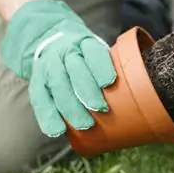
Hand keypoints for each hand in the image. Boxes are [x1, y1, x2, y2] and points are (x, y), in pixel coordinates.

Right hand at [0, 0, 115, 136]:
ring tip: (85, 124)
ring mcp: (48, 66)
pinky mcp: (37, 81)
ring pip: (57, 85)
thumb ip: (112, 68)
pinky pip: (40, 99)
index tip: (109, 83)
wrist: (51, 41)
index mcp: (84, 43)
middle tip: (101, 109)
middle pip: (75, 70)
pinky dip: (47, 117)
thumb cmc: (85, 56)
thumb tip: (136, 96)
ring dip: (70, 107)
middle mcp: (65, 52)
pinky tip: (57, 131)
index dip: (101, 67)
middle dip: (87, 90)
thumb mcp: (97, 52)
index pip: (93, 52)